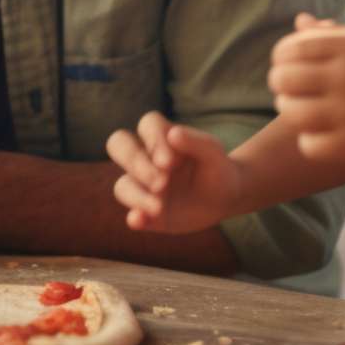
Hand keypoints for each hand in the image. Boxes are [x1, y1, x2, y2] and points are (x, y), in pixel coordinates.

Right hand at [106, 111, 243, 233]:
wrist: (226, 197)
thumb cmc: (217, 166)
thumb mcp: (213, 152)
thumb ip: (195, 141)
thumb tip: (173, 133)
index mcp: (163, 137)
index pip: (147, 124)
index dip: (154, 140)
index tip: (170, 162)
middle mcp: (147, 158)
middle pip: (119, 145)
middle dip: (134, 162)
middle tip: (161, 182)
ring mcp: (144, 186)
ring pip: (122, 185)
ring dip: (136, 195)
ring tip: (159, 207)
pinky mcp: (148, 213)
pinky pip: (132, 215)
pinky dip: (134, 218)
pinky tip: (140, 220)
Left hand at [269, 27, 344, 164]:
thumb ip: (327, 33)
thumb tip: (300, 20)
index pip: (290, 48)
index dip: (280, 57)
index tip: (285, 64)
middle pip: (284, 79)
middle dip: (278, 83)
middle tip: (284, 88)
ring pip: (291, 112)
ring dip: (287, 109)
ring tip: (293, 107)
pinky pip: (309, 144)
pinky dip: (308, 141)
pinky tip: (315, 133)